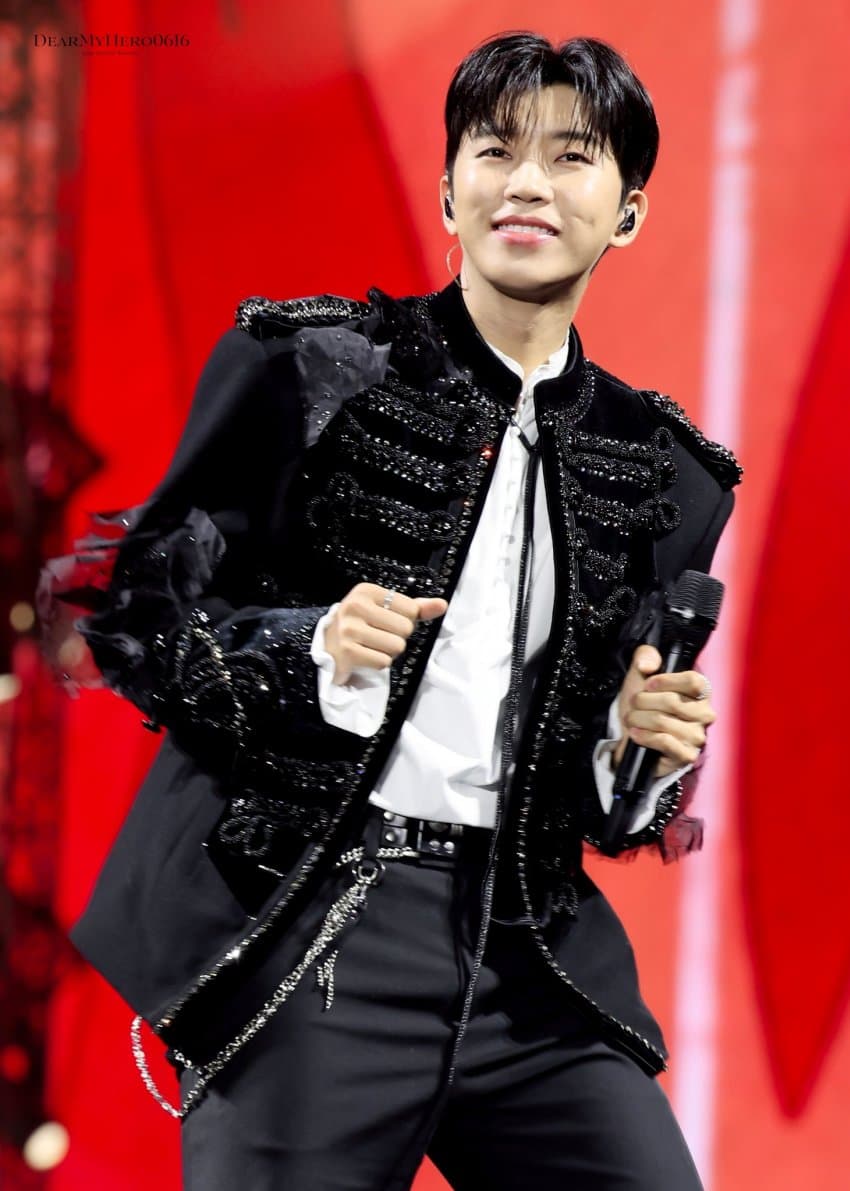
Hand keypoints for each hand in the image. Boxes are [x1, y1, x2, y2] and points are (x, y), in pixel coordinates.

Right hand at [323, 583, 447, 685]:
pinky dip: (378, 663)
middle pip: (405, 629)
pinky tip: (365, 656)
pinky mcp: (347, 652)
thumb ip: (416, 607)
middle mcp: (355, 606)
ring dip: (389, 652)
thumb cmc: (361, 625)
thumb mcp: (386, 610)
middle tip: (377, 636)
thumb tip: (442, 604)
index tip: (385, 622)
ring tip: (371, 646)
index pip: (412, 609)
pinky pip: (383, 662)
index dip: (406, 621)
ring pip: (396, 647)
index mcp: (366, 591)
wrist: (328, 646)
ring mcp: (349, 629)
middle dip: (397, 637)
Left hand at [611, 644, 715, 778]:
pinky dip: (645, 736)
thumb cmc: (642, 705)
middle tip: (633, 705)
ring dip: (639, 719)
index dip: (666, 681)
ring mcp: (698, 736)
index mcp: (701, 692)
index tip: (647, 684)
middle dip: (643, 701)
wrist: (631, 736)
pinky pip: (664, 741)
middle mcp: (705, 714)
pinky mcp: (687, 755)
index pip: (693, 681)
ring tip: (632, 720)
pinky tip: (636, 734)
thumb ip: (645, 656)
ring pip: (663, 721)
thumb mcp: (641, 675)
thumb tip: (647, 664)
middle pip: (673, 702)